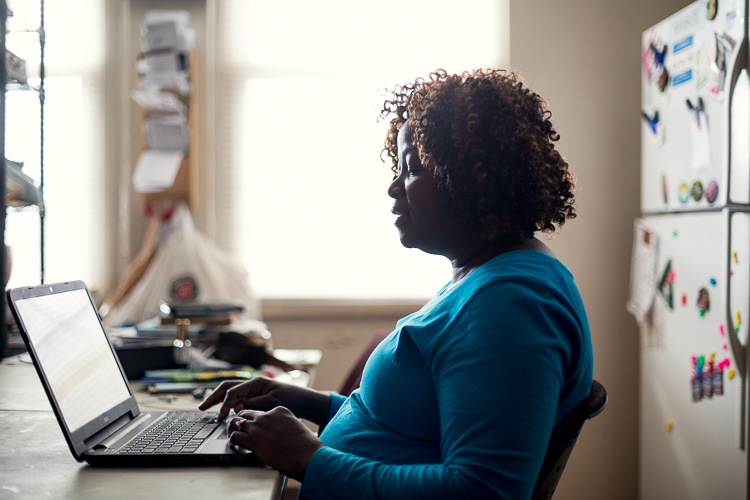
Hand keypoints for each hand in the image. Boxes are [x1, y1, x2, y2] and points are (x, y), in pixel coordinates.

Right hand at [199, 377, 331, 424]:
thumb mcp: (273, 402)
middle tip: (202, 407)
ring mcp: (253, 390)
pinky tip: (222, 410)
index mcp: (256, 382)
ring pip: (231, 392)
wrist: (305, 400)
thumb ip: (254, 404)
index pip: (234, 392)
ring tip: (207, 407)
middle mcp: (253, 384)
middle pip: (227, 387)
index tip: (220, 417)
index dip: (225, 405)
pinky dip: (228, 403)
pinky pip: (238, 398)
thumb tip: (236, 407)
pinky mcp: (255, 397)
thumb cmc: (292, 398)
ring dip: (219, 399)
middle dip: (214, 396)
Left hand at [229, 407, 322, 480]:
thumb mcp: (295, 426)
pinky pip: (235, 436)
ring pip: (237, 422)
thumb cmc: (306, 445)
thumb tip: (277, 432)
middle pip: (247, 413)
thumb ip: (283, 425)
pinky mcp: (252, 440)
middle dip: (242, 420)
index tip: (255, 424)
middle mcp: (267, 415)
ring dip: (234, 428)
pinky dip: (233, 439)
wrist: (307, 455)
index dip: (257, 419)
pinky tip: (235, 443)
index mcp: (279, 410)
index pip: (261, 411)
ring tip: (234, 433)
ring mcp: (258, 426)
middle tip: (240, 427)